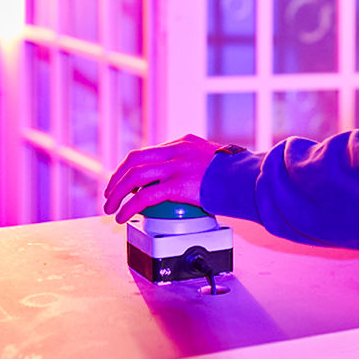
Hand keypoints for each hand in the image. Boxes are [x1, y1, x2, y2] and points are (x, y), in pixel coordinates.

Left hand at [103, 134, 226, 223]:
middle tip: (109, 193)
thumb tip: (188, 182)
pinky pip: (144, 196)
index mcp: (184, 143)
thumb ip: (196, 167)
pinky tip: (124, 215)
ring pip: (134, 176)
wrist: (248, 179)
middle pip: (134, 160)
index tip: (123, 180)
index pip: (148, 152)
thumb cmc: (236, 175)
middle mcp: (177, 151)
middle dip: (116, 177)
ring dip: (117, 193)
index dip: (130, 168)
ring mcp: (177, 166)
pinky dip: (129, 206)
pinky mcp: (179, 184)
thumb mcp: (212, 161)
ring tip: (111, 207)